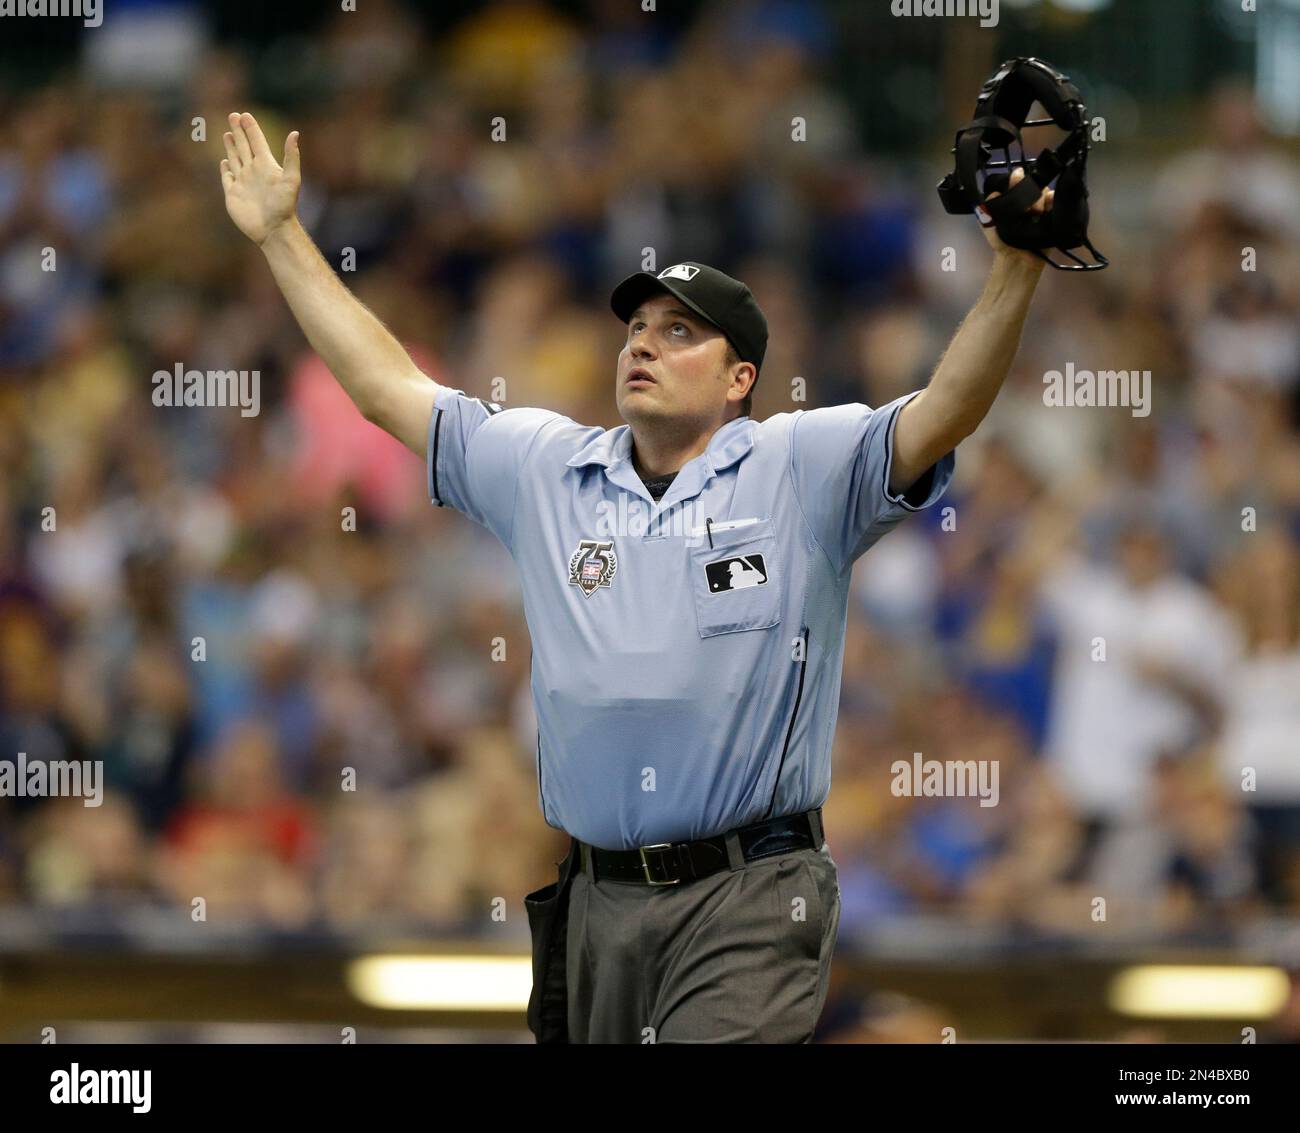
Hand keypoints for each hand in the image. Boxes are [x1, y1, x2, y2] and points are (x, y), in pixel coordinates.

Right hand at [220, 112, 300, 246]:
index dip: (251, 128)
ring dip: (231, 146)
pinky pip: (228, 178)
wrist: (273, 230)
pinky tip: (225, 162)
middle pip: (244, 146)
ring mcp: (243, 182)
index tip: (244, 114)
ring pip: (235, 159)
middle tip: (233, 115)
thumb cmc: (284, 206)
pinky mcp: (233, 194)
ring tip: (228, 134)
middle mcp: (254, 172)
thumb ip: (291, 157)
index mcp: (266, 166)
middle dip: (239, 131)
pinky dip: (226, 169)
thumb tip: (295, 133)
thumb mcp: (291, 180)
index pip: (257, 141)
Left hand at [978, 166, 1052, 264]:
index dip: (1017, 177)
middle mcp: (1028, 201)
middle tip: (1025, 207)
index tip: (1017, 175)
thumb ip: (988, 208)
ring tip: (1035, 214)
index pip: (1017, 181)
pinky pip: (1056, 200)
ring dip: (1039, 199)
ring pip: (1045, 191)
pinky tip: (1046, 210)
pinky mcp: (1053, 214)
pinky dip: (1052, 200)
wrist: (1017, 260)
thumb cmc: (1002, 242)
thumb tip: (994, 192)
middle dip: (1029, 190)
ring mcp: (1042, 207)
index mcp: (1013, 200)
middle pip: (1033, 184)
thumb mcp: (989, 224)